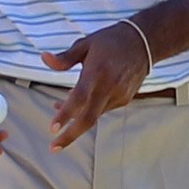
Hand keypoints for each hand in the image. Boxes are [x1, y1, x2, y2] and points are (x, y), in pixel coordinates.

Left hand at [39, 17, 153, 147]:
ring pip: (94, 115)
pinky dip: (89, 109)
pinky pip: (103, 109)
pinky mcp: (125, 99)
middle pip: (88, 119)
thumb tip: (44, 58)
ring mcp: (118, 95)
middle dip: (70, 135)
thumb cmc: (110, 41)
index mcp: (96, 72)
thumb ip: (64, 58)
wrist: (144, 43)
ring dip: (75, 117)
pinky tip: (80, 101)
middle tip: (54, 147)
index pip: (79, 98)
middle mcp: (108, 87)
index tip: (52, 128)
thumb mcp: (85, 44)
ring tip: (57, 108)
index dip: (65, 115)